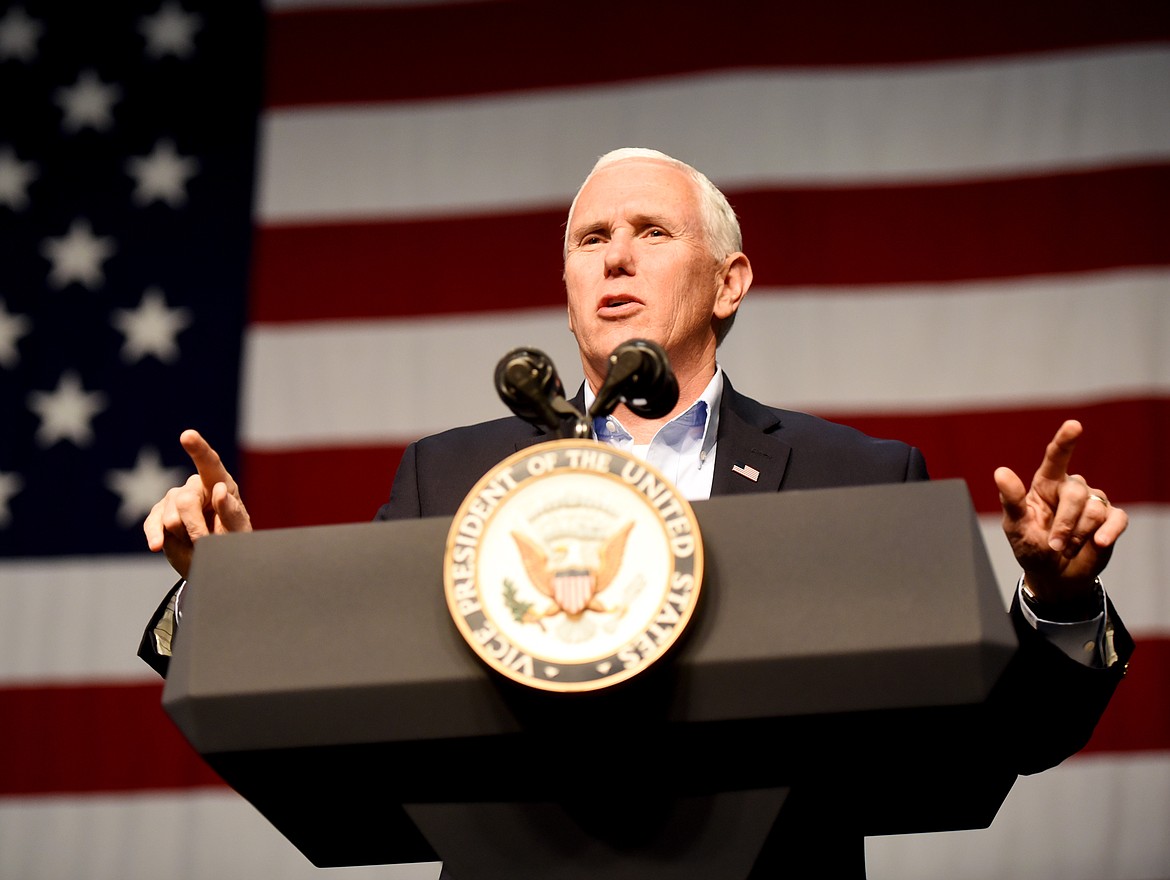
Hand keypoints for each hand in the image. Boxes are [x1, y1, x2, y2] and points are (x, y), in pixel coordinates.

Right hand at [143, 429, 251, 578]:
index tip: (187, 436)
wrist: (215, 556)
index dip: (198, 449)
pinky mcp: (158, 515)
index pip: (209, 463)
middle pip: (185, 501)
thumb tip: (220, 490)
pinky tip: (157, 545)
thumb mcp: (239, 529)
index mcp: (219, 482)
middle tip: (207, 543)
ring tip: (198, 542)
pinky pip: (152, 523)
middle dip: (195, 528)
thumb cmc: (232, 538)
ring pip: (170, 518)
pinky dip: (155, 535)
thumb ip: (231, 511)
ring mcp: (173, 498)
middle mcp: (194, 486)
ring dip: (184, 536)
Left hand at [994, 420, 1127, 603]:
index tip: (1074, 426)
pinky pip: (1116, 519)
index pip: (1056, 457)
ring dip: (1079, 535)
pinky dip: (1108, 532)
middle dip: (1065, 524)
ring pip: (1094, 509)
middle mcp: (1071, 488)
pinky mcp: (1111, 520)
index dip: (1065, 440)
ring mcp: (1093, 503)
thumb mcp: (1015, 526)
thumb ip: (1011, 499)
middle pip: (1076, 494)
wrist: (1053, 574)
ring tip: (1067, 548)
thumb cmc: (1030, 546)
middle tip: (1054, 545)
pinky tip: (1099, 542)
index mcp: (1046, 484)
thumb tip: (1000, 472)